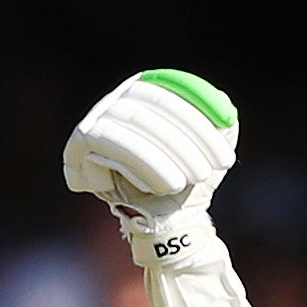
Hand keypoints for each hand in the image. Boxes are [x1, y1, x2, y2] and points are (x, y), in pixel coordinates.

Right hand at [63, 69, 238, 268]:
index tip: (225, 158)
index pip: (172, 95)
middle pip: (146, 111)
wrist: (162, 214)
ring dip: (161, 158)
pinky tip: (162, 187)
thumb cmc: (188, 177)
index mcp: (149, 91)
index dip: (200, 124)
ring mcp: (96, 120)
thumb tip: (222, 103)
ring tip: (185, 184)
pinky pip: (108, 148)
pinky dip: (139, 168)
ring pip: (126, 128)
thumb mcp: (211, 152)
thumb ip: (221, 125)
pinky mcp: (81, 145)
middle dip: (181, 143)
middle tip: (206, 172)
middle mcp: (118, 100)